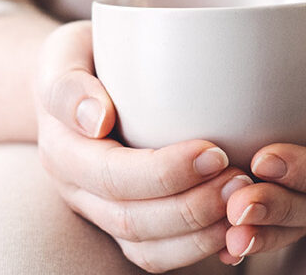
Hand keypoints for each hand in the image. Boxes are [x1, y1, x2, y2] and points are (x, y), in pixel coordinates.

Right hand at [35, 22, 253, 272]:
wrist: (74, 79)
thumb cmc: (81, 56)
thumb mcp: (65, 51)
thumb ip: (70, 83)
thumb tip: (96, 120)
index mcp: (62, 149)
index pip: (112, 176)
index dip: (165, 173)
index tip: (214, 151)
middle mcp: (76, 189)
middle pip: (132, 219)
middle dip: (192, 207)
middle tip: (242, 180)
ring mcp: (99, 211)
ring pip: (145, 248)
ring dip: (199, 234)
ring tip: (242, 202)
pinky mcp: (125, 222)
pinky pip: (157, 254)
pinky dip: (197, 249)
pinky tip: (233, 229)